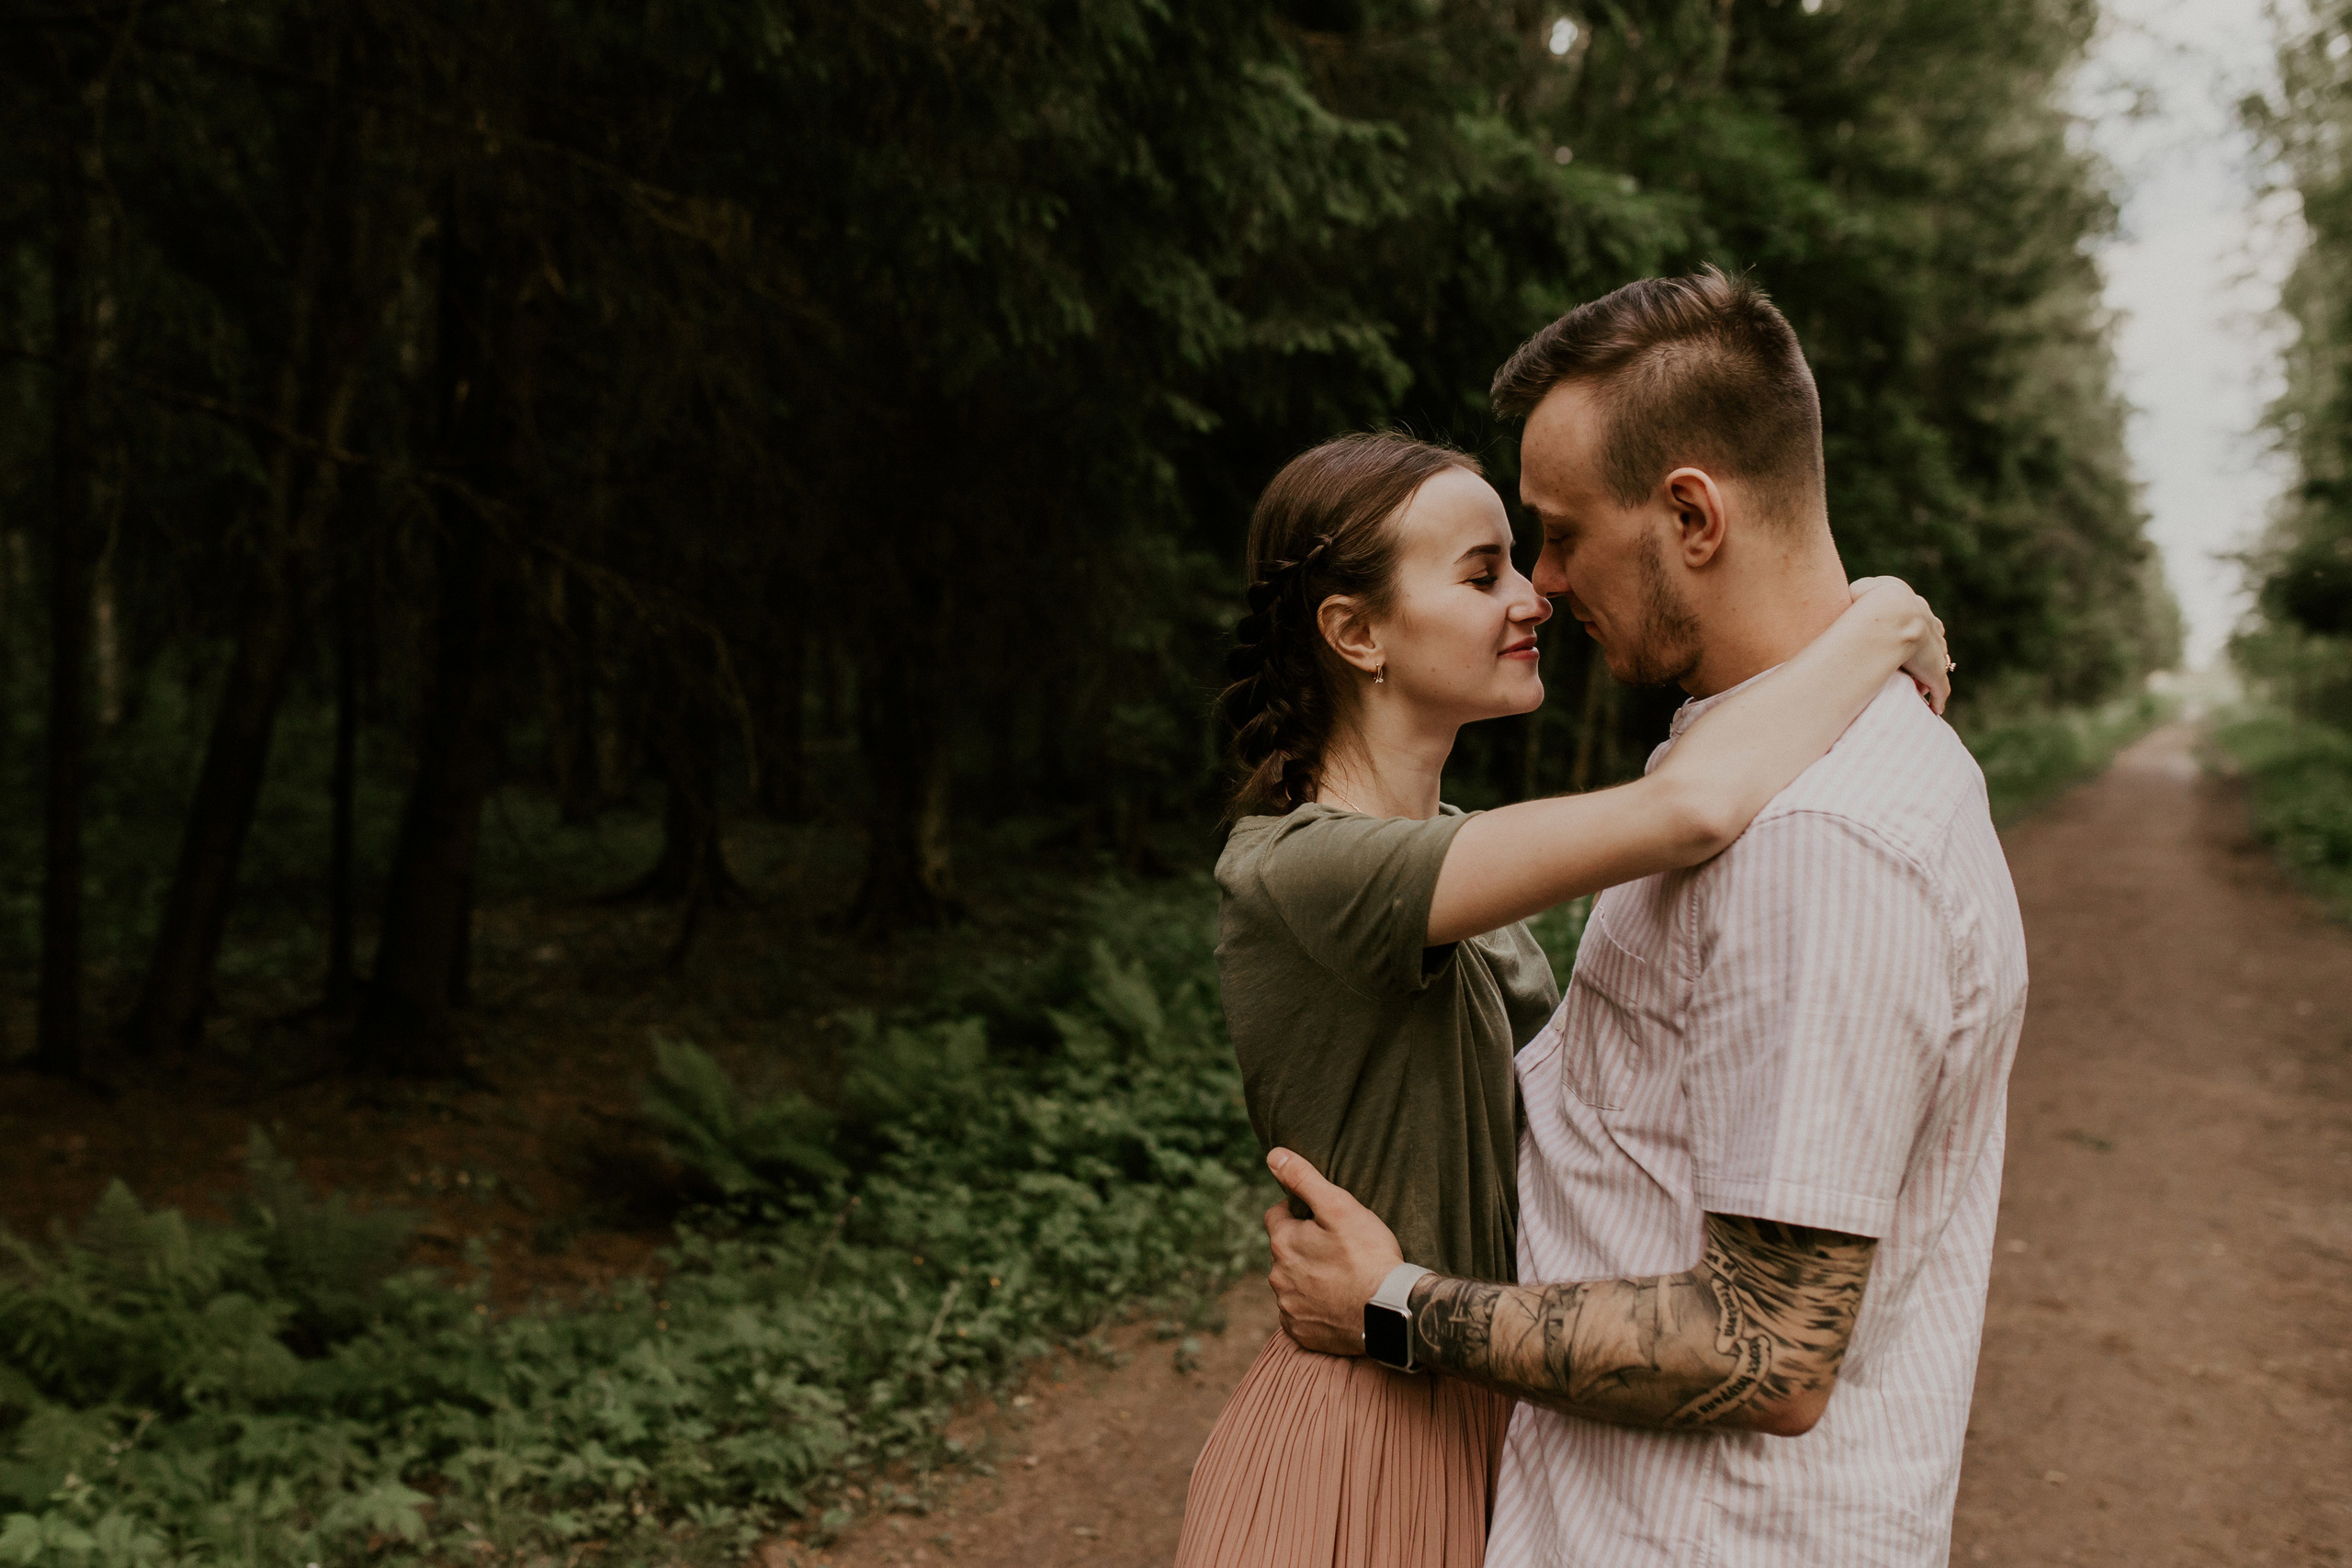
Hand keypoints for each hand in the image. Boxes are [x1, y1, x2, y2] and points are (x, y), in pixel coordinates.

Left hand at [1263, 1148, 1404, 1356]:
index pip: (1276, 1216)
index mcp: (1283, 1243)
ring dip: (1308, 1277)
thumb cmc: (1368, 1256)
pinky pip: (1300, 1313)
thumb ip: (1304, 1179)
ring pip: (1292, 1282)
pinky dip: (1314, 1307)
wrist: (1390, 1313)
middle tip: (1339, 1249)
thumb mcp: (1339, 1207)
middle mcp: (1278, 1277)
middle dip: (1303, 1246)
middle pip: (1284, 1251)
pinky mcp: (1301, 1332)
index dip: (1299, 1213)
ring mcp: (1289, 1307)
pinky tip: (1338, 1302)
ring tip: (1342, 1276)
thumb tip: (1273, 1155)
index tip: (1323, 1220)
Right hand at [1849, 577, 1950, 714]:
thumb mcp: (1858, 591)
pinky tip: (1934, 708)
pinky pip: (1940, 688)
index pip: (1919, 618)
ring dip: (1928, 675)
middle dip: (1925, 652)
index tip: (1901, 643)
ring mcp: (1935, 648)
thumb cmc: (1865, 601)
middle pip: (1933, 640)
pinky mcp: (1935, 670)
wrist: (1889, 614)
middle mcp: (1929, 625)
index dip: (1911, 631)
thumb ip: (1856, 594)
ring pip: (1937, 662)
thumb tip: (1844, 599)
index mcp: (1913, 605)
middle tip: (1912, 666)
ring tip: (1918, 690)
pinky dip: (1938, 698)